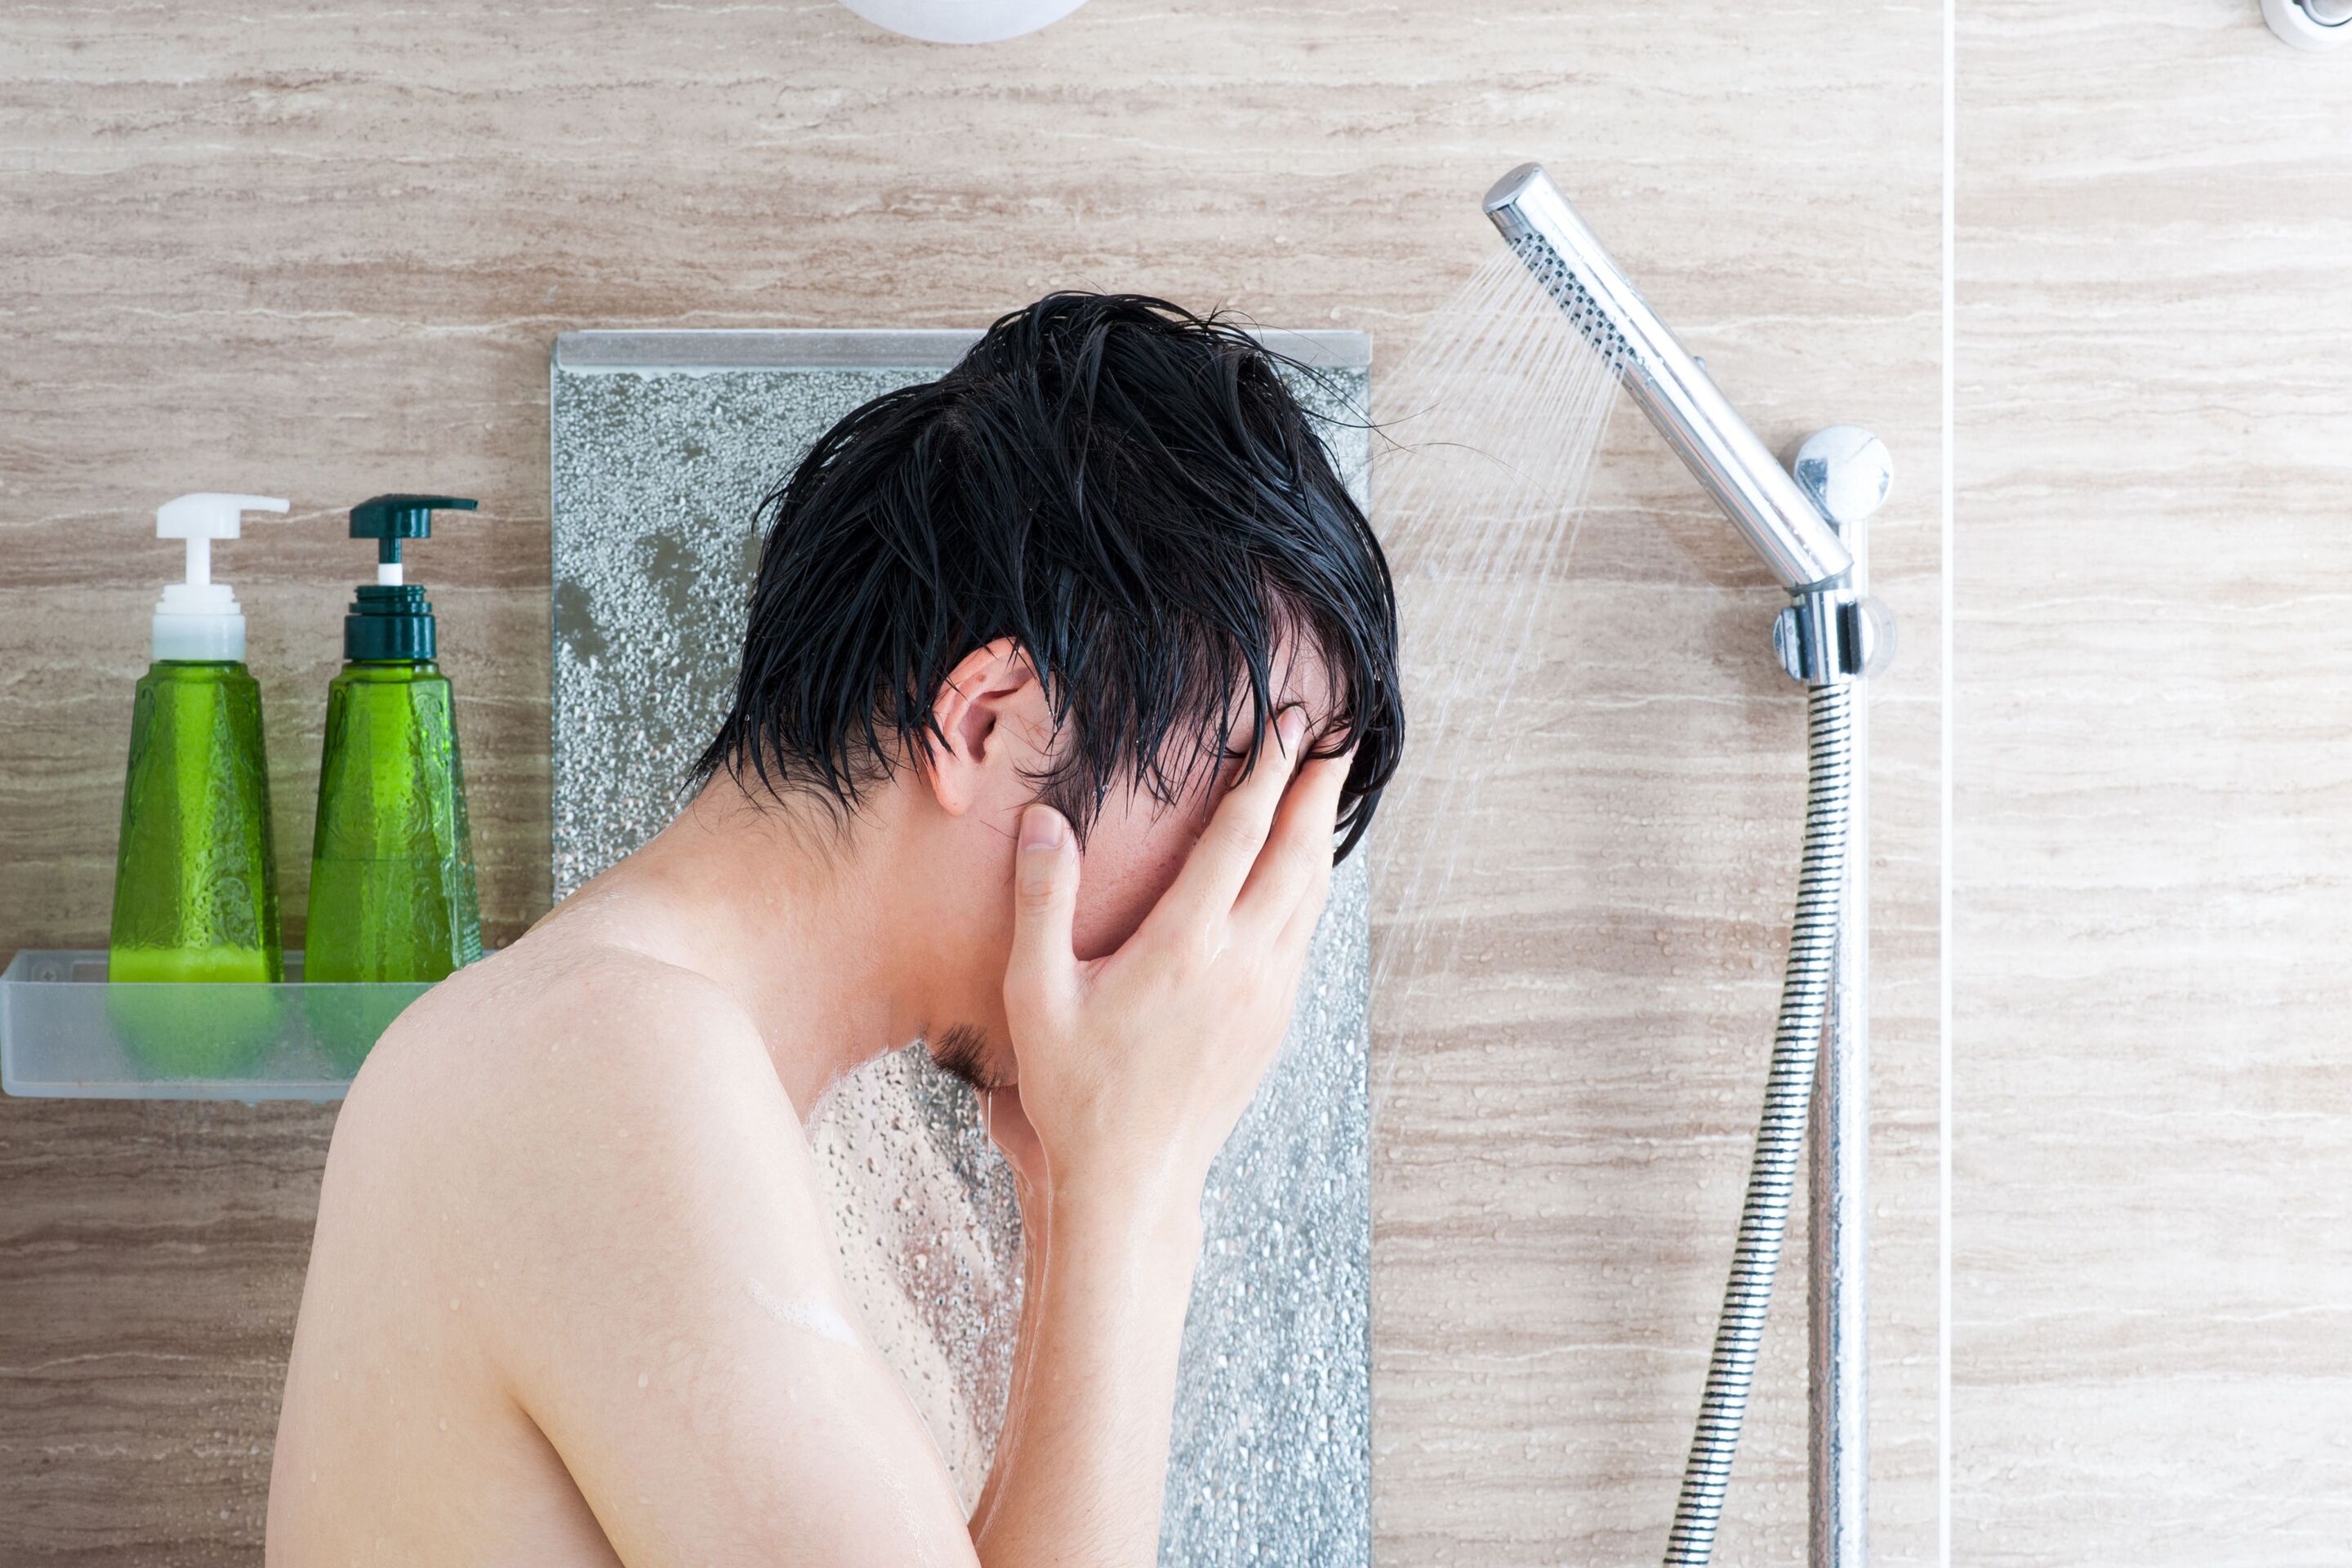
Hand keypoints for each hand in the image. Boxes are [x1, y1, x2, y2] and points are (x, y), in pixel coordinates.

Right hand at [1001, 708, 1350, 1211]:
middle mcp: (1241, 963)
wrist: (1133, 1180)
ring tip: (1329, 790)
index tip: (1290, 723)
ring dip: (1321, 836)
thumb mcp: (1037, 993)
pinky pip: (1306, 935)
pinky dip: (1313, 887)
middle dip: (1318, 789)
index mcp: (1185, 945)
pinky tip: (1306, 875)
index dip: (1268, 771)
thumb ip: (1042, 899)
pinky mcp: (1276, 1022)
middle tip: (1338, 736)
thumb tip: (1044, 818)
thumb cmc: (1076, 1089)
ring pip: (1311, 896)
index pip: (1239, 834)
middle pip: (1296, 854)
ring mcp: (1268, 995)